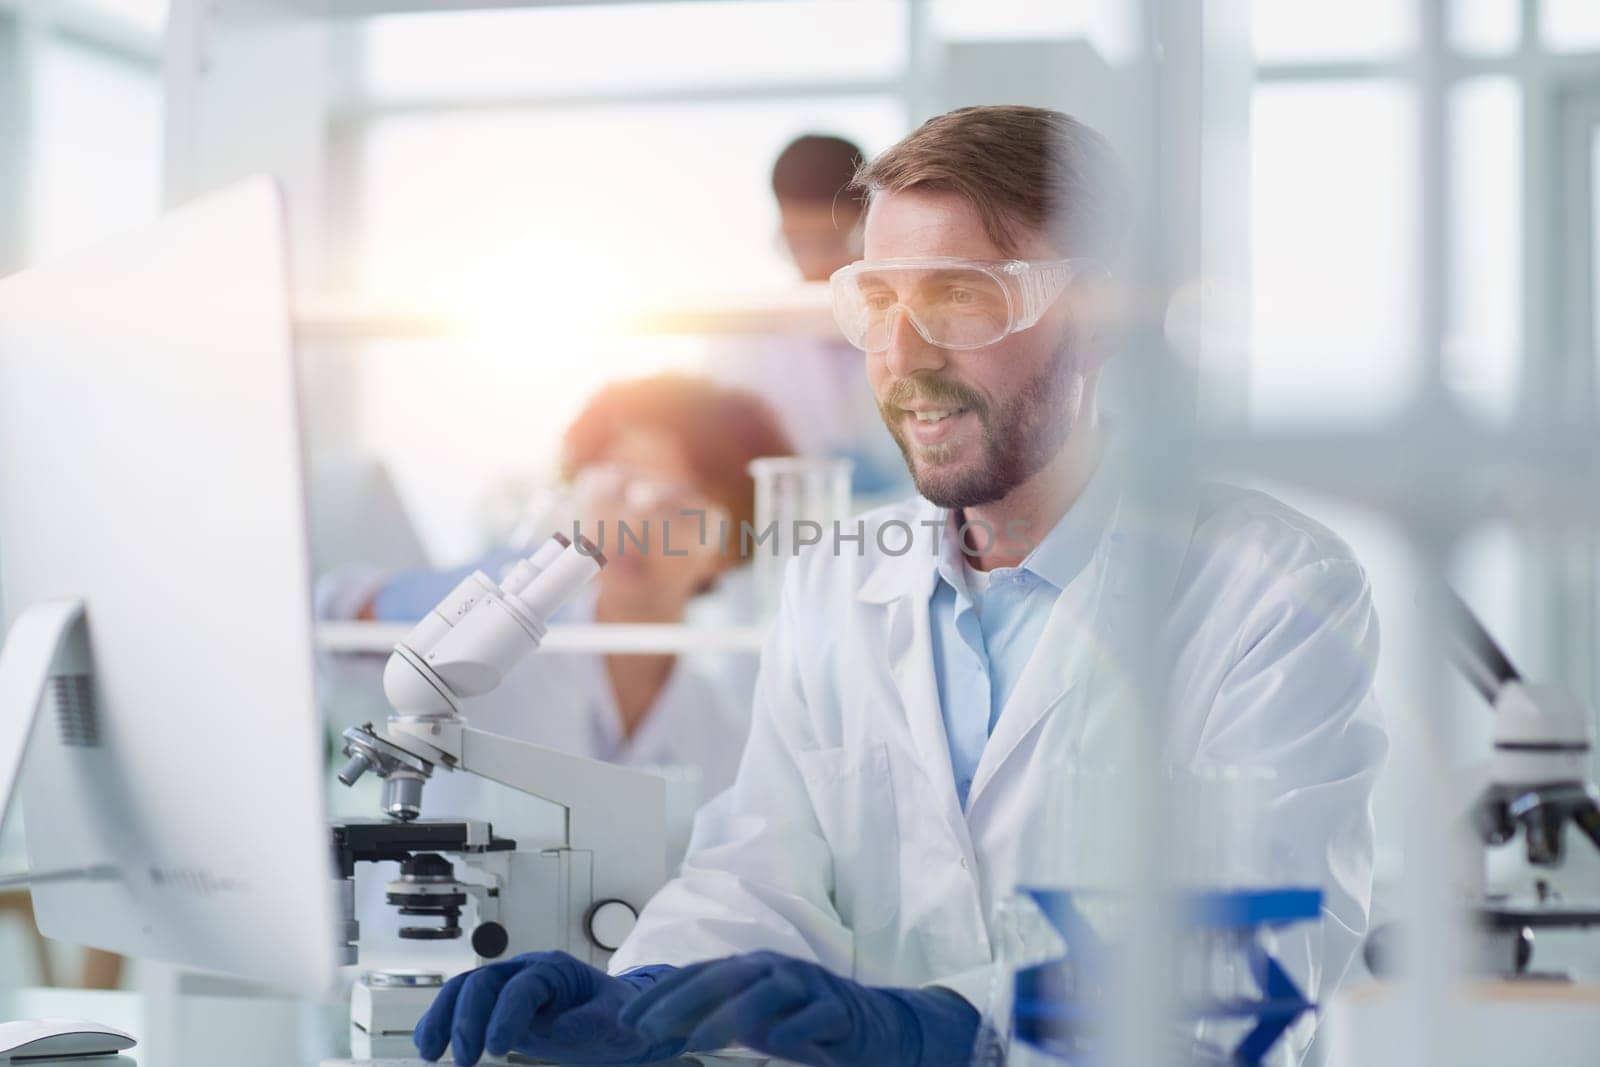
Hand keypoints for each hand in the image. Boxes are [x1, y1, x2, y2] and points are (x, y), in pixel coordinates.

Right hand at [413, 950, 681, 1065]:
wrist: (617, 1021)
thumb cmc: (619, 1018)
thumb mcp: (617, 1022)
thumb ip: (590, 1022)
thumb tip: (557, 1027)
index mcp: (556, 971)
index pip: (523, 986)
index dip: (507, 1014)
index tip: (497, 1049)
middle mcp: (525, 973)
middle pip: (484, 982)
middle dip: (468, 1019)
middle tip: (465, 1061)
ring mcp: (507, 988)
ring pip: (464, 990)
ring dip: (443, 1018)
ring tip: (430, 1054)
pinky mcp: (496, 1009)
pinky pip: (461, 1006)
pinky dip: (440, 1022)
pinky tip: (429, 1046)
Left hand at [618, 951, 979, 1066]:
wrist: (880, 1028)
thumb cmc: (805, 1026)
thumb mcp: (755, 1023)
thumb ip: (717, 1018)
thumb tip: (662, 1027)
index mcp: (750, 970)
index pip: (697, 975)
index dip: (660, 996)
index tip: (625, 1023)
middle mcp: (775, 969)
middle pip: (722, 976)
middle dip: (680, 1001)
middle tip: (645, 1030)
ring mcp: (809, 986)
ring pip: (765, 992)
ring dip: (729, 1015)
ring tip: (699, 1041)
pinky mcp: (840, 1010)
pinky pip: (816, 1016)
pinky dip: (795, 1028)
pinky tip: (776, 1045)